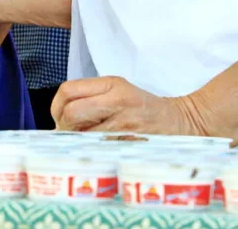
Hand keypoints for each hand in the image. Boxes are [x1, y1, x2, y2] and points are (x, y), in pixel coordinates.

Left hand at [50, 76, 210, 136]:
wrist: (181, 121)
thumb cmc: (143, 108)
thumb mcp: (118, 91)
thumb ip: (90, 98)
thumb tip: (59, 120)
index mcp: (111, 84)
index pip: (68, 91)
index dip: (56, 106)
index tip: (59, 117)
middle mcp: (116, 100)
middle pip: (71, 113)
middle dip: (64, 126)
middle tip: (69, 134)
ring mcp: (124, 123)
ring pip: (82, 134)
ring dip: (76, 142)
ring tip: (82, 143)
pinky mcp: (130, 142)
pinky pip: (99, 149)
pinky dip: (90, 152)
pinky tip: (95, 152)